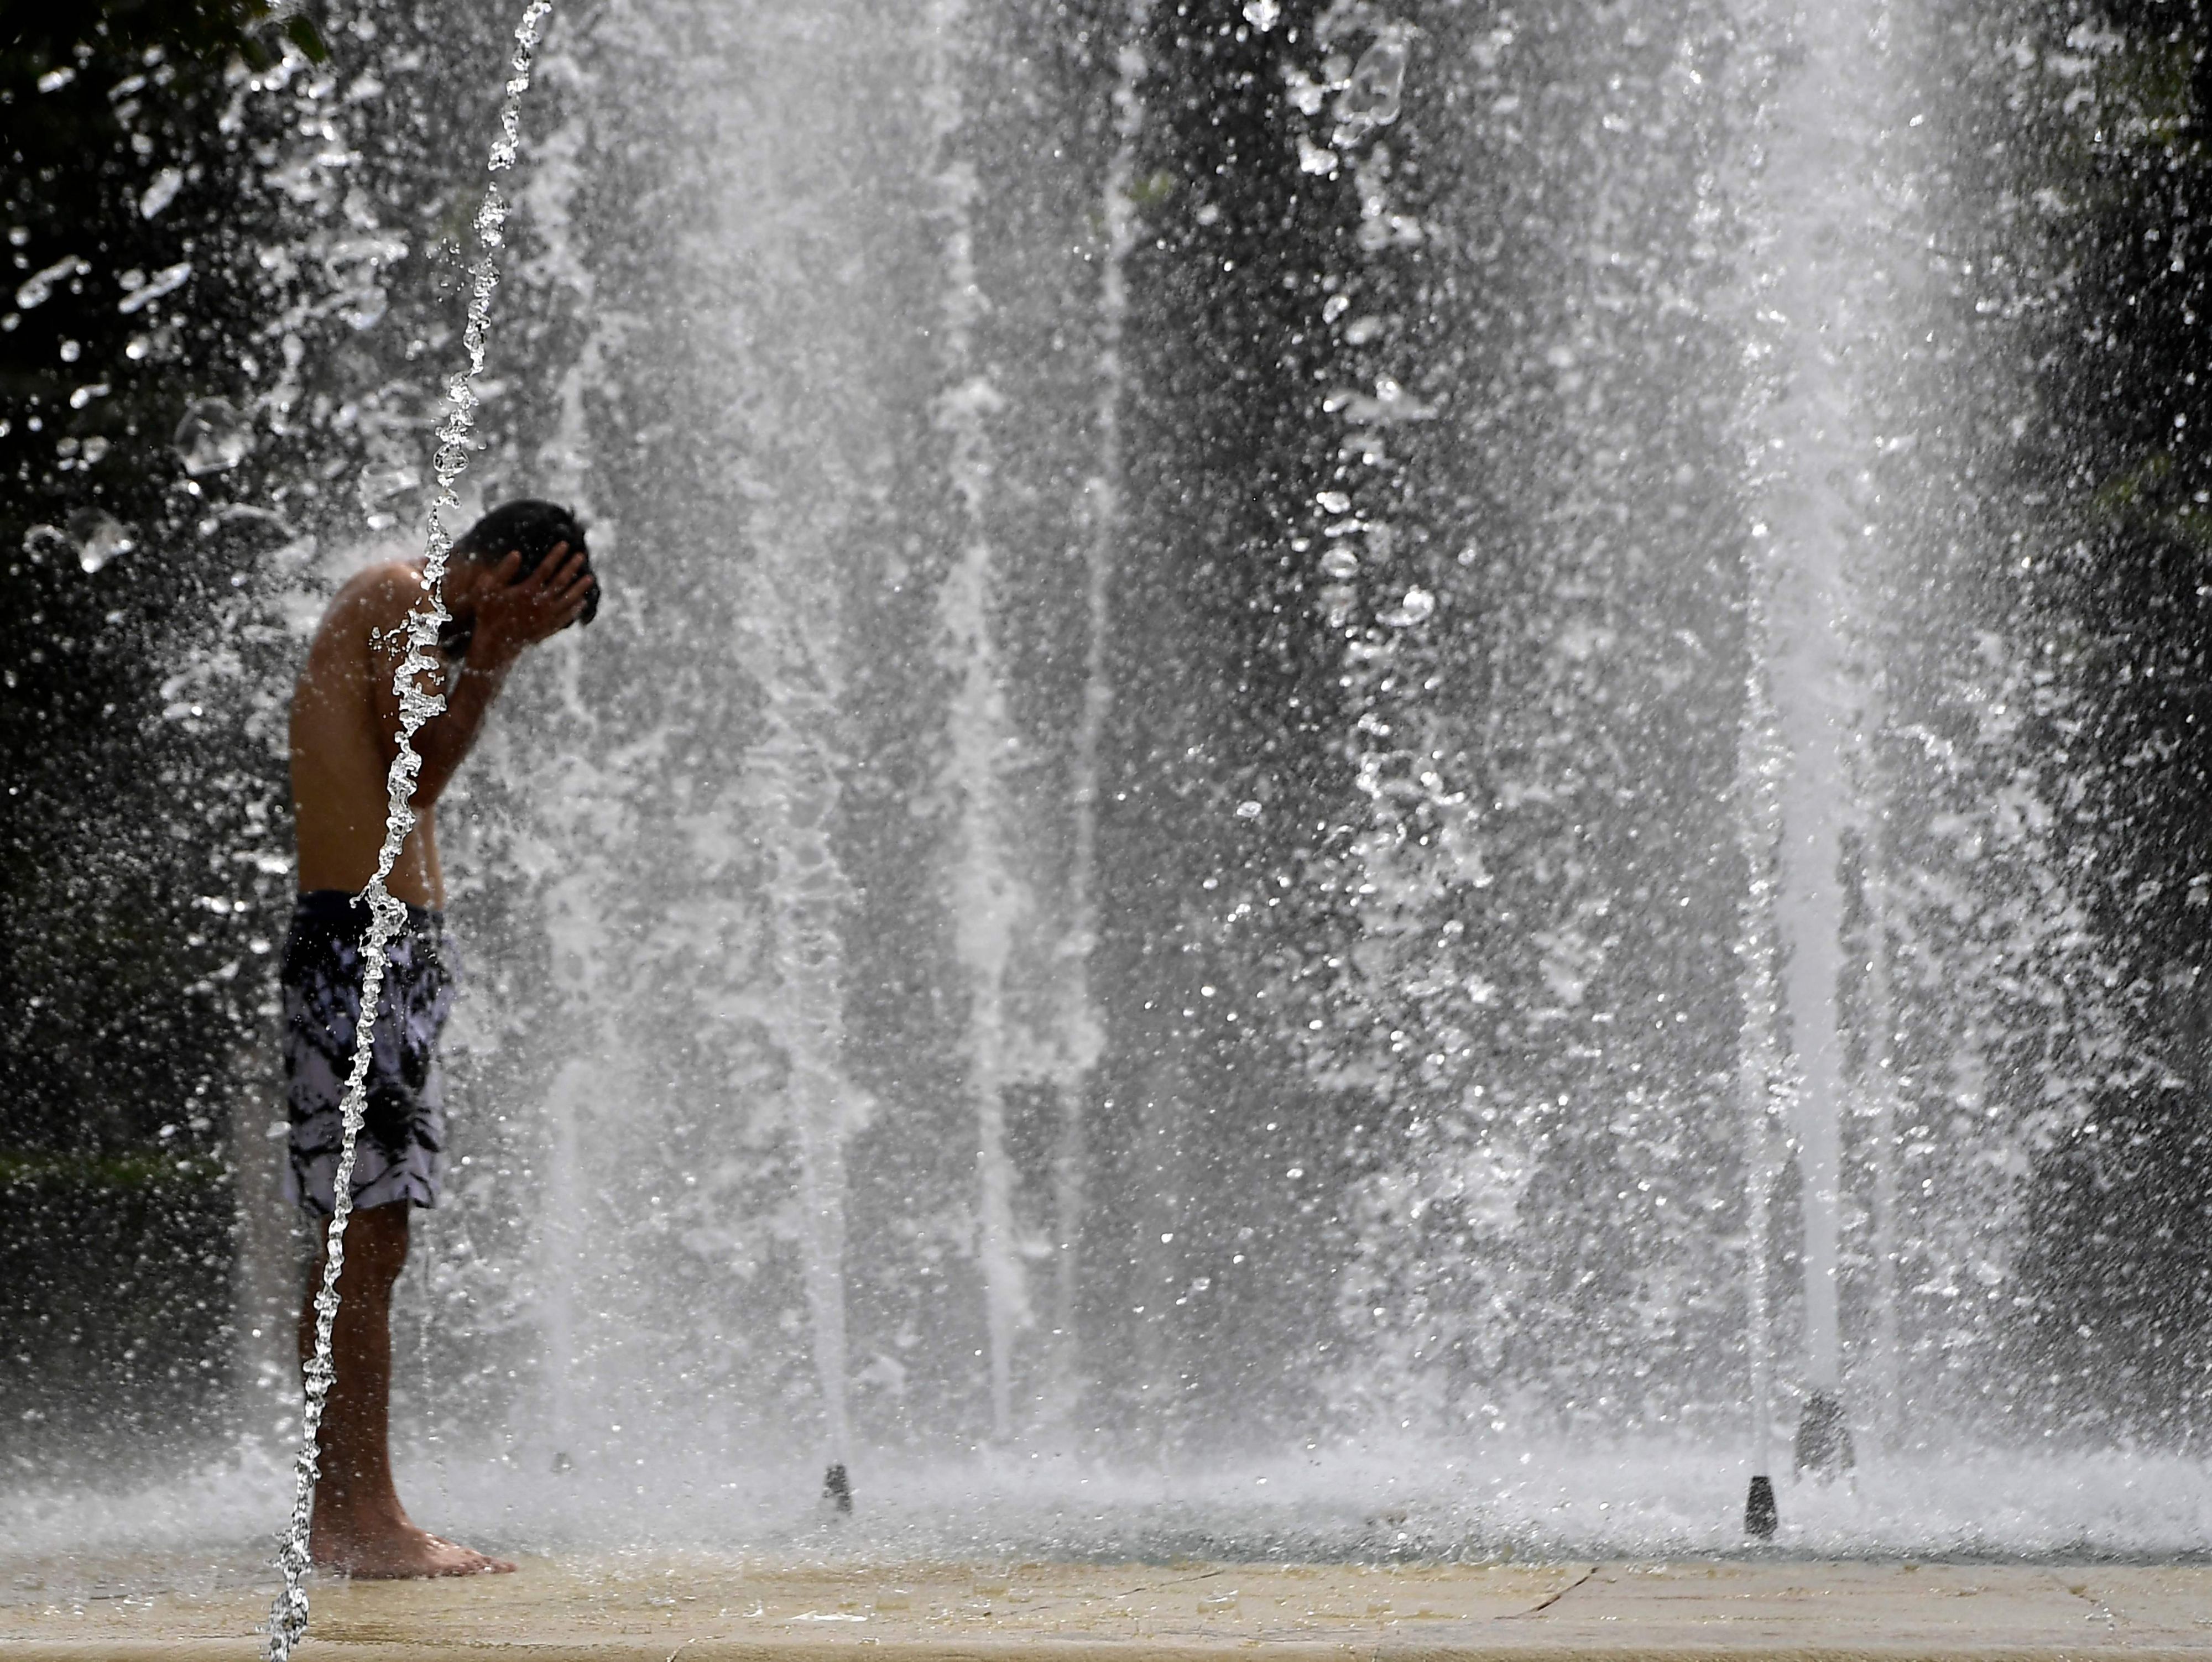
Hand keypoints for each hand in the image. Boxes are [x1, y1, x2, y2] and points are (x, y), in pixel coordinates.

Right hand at [469, 544, 592, 664]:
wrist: (495, 645)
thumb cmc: (489, 614)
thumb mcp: (488, 590)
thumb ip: (503, 571)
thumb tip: (516, 553)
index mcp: (527, 591)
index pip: (546, 568)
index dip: (556, 556)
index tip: (565, 544)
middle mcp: (541, 603)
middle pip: (561, 581)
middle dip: (572, 567)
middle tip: (581, 556)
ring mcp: (547, 617)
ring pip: (568, 599)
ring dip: (579, 588)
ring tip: (590, 578)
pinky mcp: (549, 629)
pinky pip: (566, 617)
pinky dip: (575, 609)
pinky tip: (581, 602)